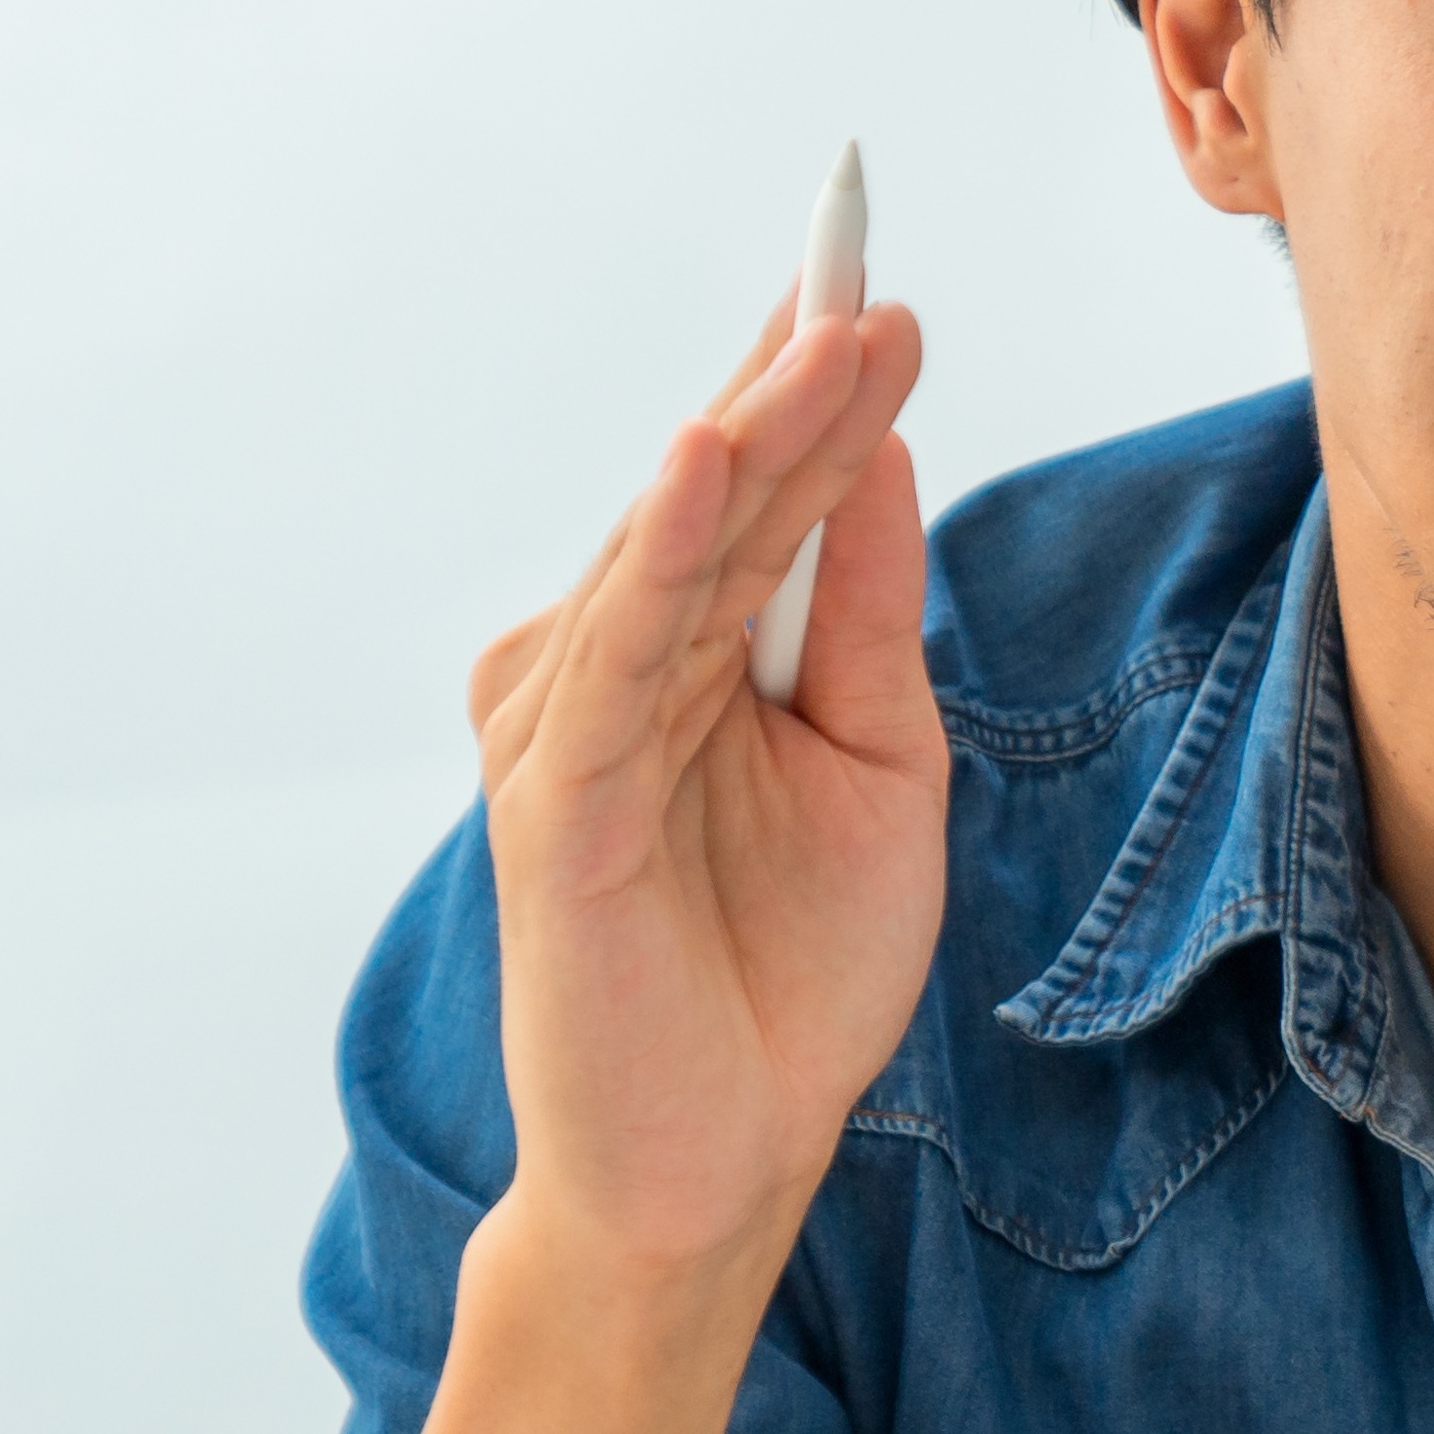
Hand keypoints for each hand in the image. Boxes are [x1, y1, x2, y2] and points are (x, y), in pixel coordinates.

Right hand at [463, 292, 946, 1292]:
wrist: (723, 1158)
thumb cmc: (792, 973)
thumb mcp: (881, 766)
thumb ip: (864, 618)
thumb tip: (882, 452)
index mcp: (692, 656)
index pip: (754, 495)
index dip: (806, 387)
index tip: (879, 280)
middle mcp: (612, 670)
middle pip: (715, 501)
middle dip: (795, 386)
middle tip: (870, 275)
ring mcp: (571, 730)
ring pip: (669, 554)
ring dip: (747, 437)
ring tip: (824, 332)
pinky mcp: (552, 803)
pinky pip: (615, 656)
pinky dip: (659, 553)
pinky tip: (703, 463)